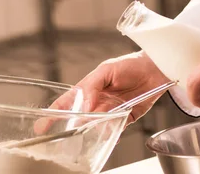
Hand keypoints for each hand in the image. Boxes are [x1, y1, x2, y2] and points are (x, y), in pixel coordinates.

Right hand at [36, 51, 167, 133]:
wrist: (157, 68)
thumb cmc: (130, 64)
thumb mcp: (107, 69)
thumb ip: (93, 86)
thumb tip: (84, 106)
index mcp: (90, 87)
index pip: (68, 101)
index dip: (54, 113)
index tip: (42, 124)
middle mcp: (98, 101)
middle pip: (80, 118)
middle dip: (74, 127)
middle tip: (71, 133)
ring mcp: (111, 111)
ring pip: (96, 127)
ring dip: (94, 130)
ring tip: (95, 129)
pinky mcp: (125, 118)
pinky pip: (114, 131)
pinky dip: (112, 134)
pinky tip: (111, 134)